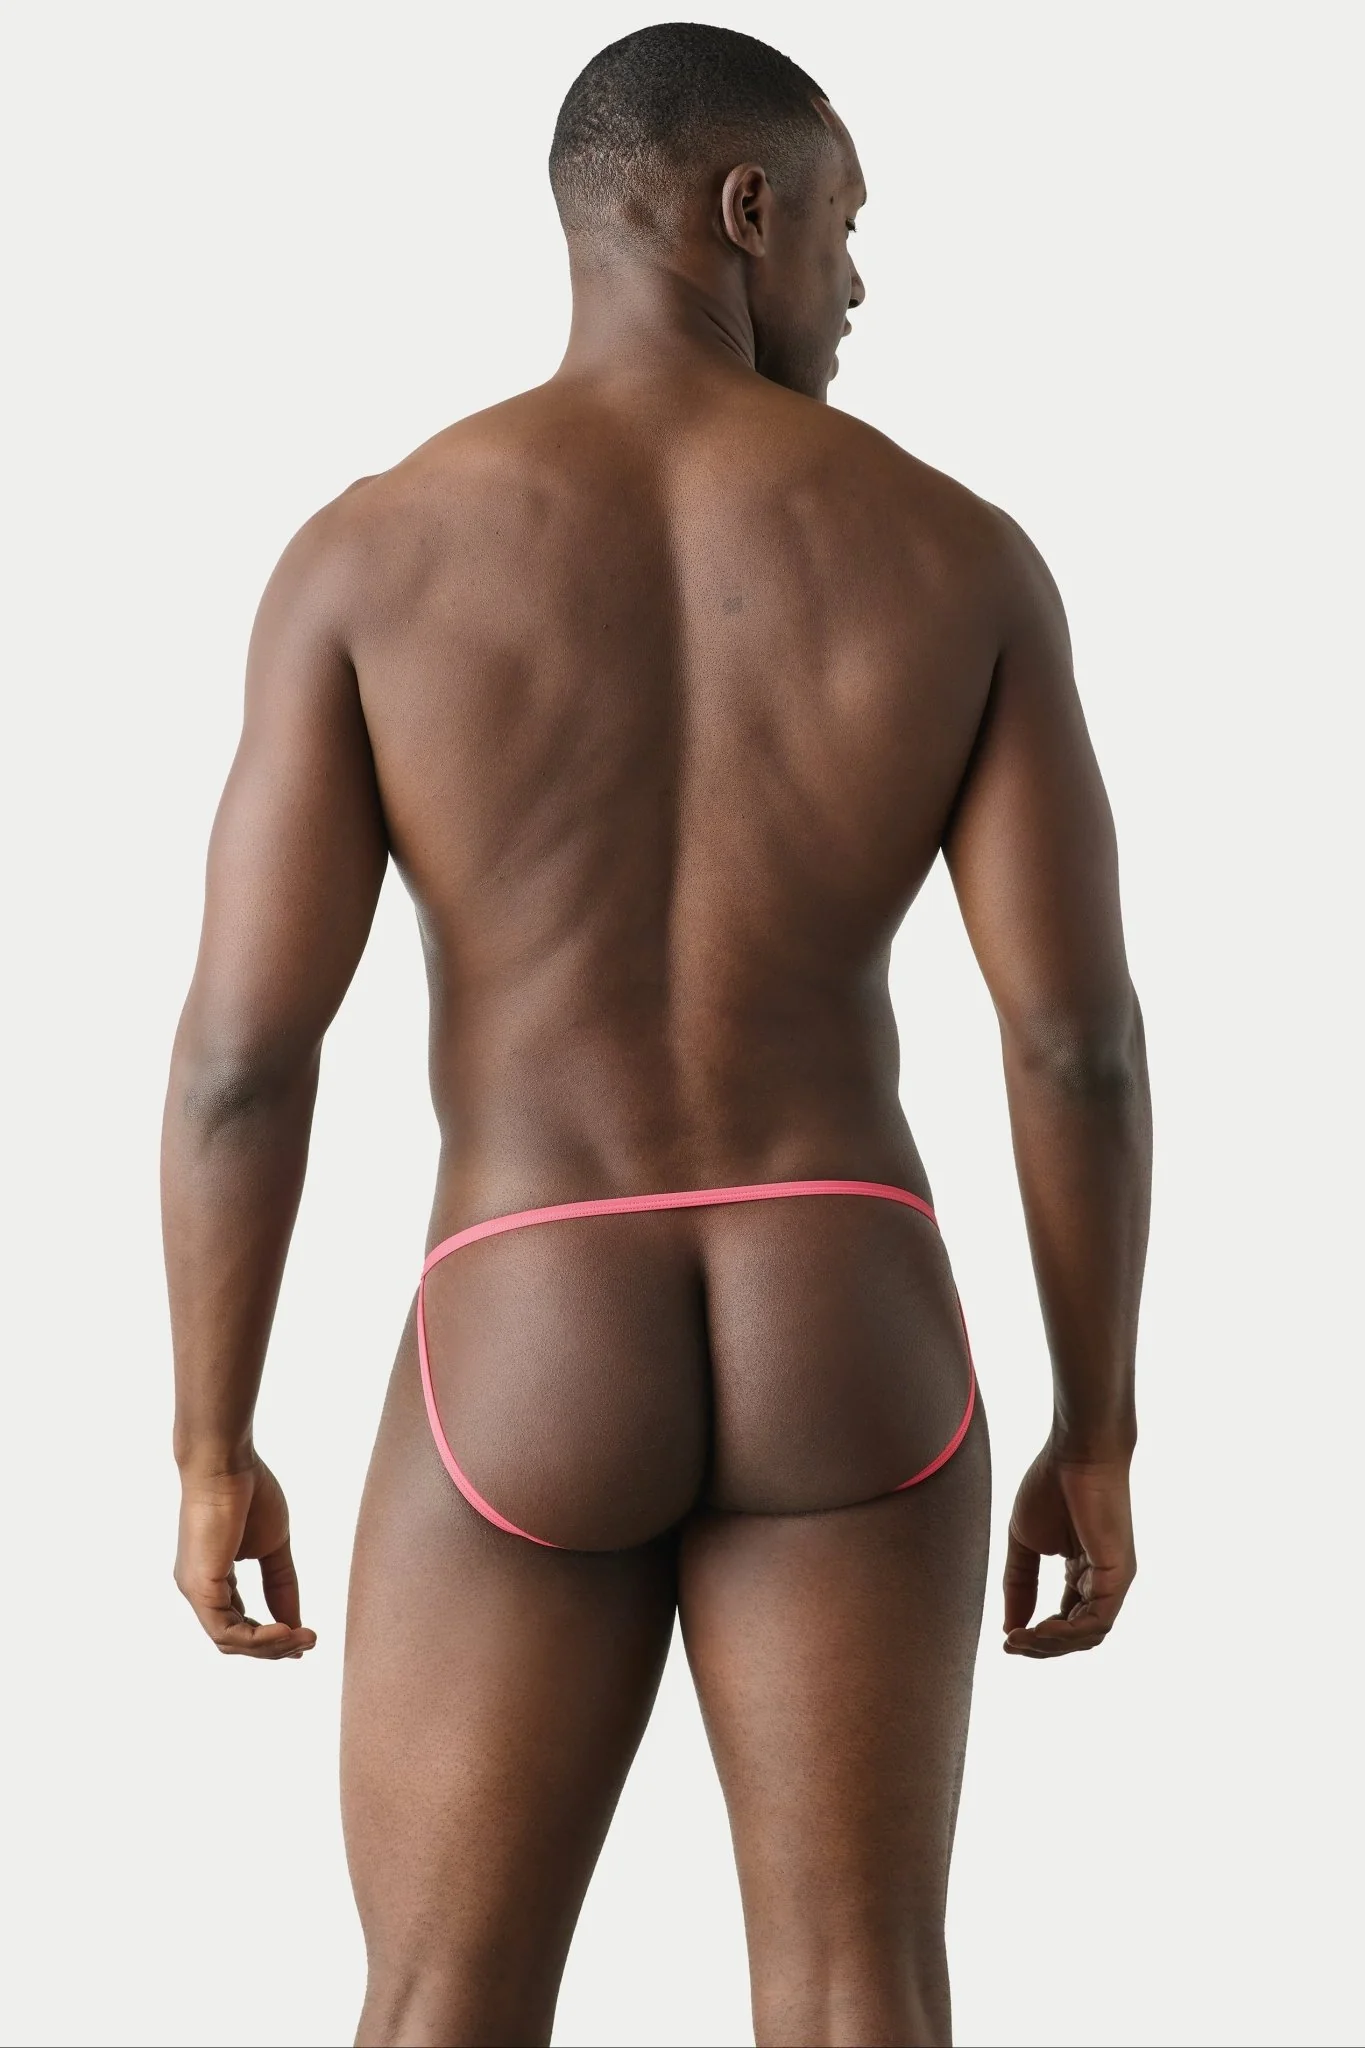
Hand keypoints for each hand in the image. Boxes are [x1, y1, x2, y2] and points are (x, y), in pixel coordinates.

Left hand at [175, 1455, 316, 1658]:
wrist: (228, 1464)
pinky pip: (226, 1631)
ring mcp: (196, 1590)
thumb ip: (282, 1584)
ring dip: (271, 1646)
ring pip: (230, 1642)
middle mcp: (199, 1589)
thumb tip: (297, 1623)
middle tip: (309, 1642)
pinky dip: (259, 1638)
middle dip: (275, 1647)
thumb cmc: (249, 1494)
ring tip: (303, 1638)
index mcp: (214, 1578)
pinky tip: (286, 1630)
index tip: (303, 1637)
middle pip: (235, 1639)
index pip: (238, 1622)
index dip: (270, 1637)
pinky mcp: (199, 1588)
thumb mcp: (273, 1547)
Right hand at [1003, 1445, 1135, 1656]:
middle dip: (1042, 1646)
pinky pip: (1097, 1620)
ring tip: (1022, 1638)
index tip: (1008, 1641)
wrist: (1074, 1454)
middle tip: (1012, 1645)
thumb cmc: (1050, 1486)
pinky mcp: (1118, 1575)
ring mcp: (1112, 1580)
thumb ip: (1019, 1584)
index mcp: (1080, 1573)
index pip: (1064, 1621)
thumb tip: (1011, 1627)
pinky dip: (1068, 1633)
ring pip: (1088, 1634)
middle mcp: (1100, 1581)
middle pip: (1076, 1635)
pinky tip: (1040, 1629)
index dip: (1036, 1637)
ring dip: (1052, 1644)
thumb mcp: (1024, 1543)